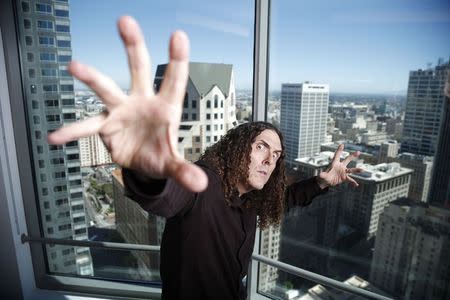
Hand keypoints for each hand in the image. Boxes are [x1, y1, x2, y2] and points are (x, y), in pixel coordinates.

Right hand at [47, 16, 207, 191]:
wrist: (141, 161)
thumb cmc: (160, 154)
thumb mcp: (173, 164)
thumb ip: (185, 171)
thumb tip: (201, 184)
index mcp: (165, 107)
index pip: (173, 81)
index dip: (177, 59)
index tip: (179, 35)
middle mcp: (141, 101)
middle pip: (138, 69)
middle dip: (133, 46)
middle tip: (125, 20)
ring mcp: (120, 110)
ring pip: (107, 89)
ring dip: (92, 78)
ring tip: (75, 66)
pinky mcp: (104, 125)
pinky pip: (86, 127)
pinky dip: (72, 132)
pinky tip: (55, 138)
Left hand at [317, 144, 362, 187]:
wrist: (327, 181)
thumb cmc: (324, 177)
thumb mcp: (322, 176)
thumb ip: (322, 175)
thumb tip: (320, 175)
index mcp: (334, 163)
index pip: (337, 156)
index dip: (339, 150)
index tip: (342, 144)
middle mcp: (340, 166)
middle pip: (347, 160)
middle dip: (352, 156)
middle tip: (358, 152)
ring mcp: (343, 172)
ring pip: (351, 170)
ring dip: (357, 170)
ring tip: (363, 170)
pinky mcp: (344, 177)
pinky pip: (350, 180)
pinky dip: (353, 182)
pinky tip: (356, 185)